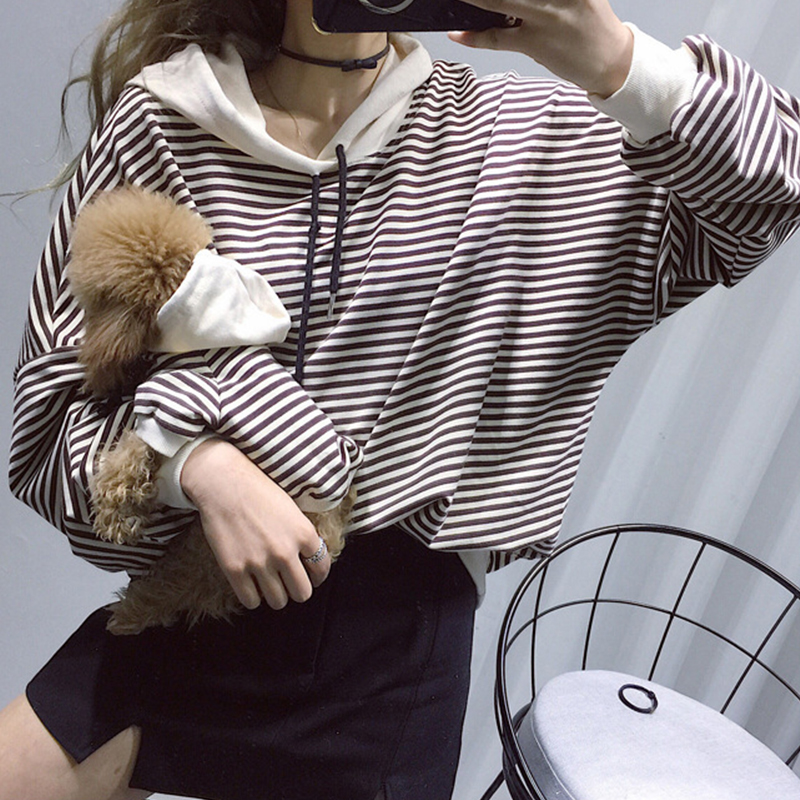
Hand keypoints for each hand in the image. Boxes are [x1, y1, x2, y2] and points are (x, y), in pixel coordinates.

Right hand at [180, 439, 329, 609]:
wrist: (223, 483)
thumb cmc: (258, 491)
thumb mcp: (292, 510)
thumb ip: (303, 536)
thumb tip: (309, 561)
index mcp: (304, 534)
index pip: (322, 569)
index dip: (317, 576)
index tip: (310, 577)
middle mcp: (285, 552)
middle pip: (302, 593)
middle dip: (297, 589)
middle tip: (288, 583)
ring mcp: (260, 562)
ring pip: (278, 601)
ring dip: (275, 595)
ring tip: (269, 583)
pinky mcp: (235, 570)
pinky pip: (251, 601)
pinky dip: (253, 596)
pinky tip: (251, 584)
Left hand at [449, 0, 633, 97]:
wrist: (611, 61)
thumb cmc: (590, 24)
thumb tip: (501, 4)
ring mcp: (545, 18)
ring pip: (498, 2)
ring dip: (474, 0)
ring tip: (454, 0)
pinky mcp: (535, 44)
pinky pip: (497, 39)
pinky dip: (474, 37)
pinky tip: (457, 32)